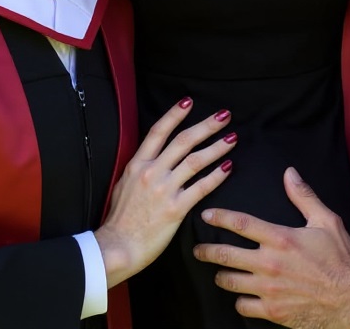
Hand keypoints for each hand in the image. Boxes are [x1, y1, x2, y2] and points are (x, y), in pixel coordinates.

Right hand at [94, 100, 236, 287]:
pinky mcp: (175, 208)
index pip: (158, 132)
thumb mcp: (122, 185)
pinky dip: (216, 176)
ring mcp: (164, 189)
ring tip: (232, 139)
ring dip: (217, 147)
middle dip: (206, 126)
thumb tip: (152, 159)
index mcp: (136, 164)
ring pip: (195, 161)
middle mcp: (151, 172)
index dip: (174, 114)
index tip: (189, 101)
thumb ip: (139, 170)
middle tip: (224, 116)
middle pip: (183, 141)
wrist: (117, 247)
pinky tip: (228, 168)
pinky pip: (201, 187)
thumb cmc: (119, 219)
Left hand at [194, 168, 349, 328]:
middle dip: (207, 251)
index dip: (219, 217)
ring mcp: (268, 289)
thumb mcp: (326, 221)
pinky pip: (243, 306)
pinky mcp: (272, 311)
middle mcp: (269, 263)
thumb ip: (304, 197)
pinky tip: (242, 296)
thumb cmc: (342, 259)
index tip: (206, 215)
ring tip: (219, 273)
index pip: (240, 223)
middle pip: (225, 255)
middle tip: (198, 250)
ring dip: (221, 276)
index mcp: (280, 238)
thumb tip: (289, 174)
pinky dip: (240, 300)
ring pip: (229, 281)